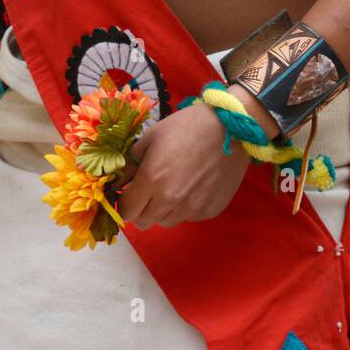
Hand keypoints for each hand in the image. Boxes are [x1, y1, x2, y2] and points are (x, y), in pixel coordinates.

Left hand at [116, 100, 250, 229]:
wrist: (231, 129)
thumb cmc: (188, 127)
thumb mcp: (152, 137)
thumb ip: (130, 163)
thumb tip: (118, 180)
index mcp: (152, 179)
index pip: (126, 210)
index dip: (125, 202)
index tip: (129, 193)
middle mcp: (170, 200)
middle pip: (143, 222)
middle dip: (141, 208)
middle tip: (149, 190)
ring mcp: (191, 208)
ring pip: (165, 222)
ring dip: (163, 210)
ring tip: (173, 186)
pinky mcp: (209, 212)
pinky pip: (188, 217)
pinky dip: (185, 207)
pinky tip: (193, 186)